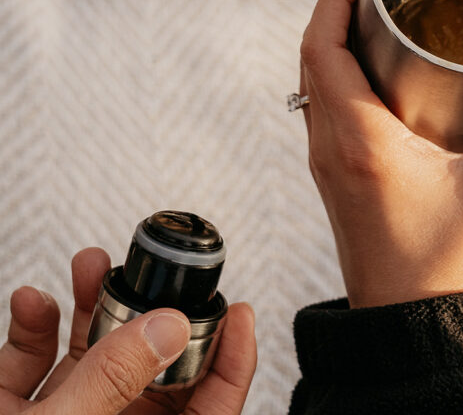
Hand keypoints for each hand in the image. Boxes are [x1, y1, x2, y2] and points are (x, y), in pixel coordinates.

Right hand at [0, 249, 255, 413]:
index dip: (230, 363)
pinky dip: (32, 326)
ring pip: (91, 358)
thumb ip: (113, 381)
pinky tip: (29, 303)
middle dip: (148, 313)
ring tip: (91, 265)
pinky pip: (32, 365)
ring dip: (92, 306)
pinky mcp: (8, 414)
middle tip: (149, 272)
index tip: (238, 311)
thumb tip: (171, 329)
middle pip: (149, 374)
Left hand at [300, 0, 462, 307]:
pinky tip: (371, 60)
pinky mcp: (333, 170)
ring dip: (331, 33)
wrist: (409, 323)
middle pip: (312, 51)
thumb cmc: (442, 265)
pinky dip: (336, 66)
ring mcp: (325, 158)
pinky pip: (321, 100)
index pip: (322, 45)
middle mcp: (330, 143)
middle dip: (333, 3)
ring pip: (312, 75)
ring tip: (368, 5)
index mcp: (359, 138)